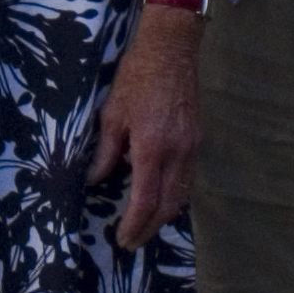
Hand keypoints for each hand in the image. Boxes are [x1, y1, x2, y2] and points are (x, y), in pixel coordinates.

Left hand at [92, 12, 201, 245]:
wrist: (171, 50)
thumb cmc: (135, 77)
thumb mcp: (112, 113)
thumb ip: (105, 151)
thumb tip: (96, 179)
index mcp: (152, 147)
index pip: (145, 199)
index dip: (134, 224)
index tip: (123, 239)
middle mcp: (177, 153)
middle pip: (168, 205)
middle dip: (150, 228)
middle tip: (132, 242)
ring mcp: (191, 148)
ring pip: (182, 195)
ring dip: (164, 215)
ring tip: (144, 226)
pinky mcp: (197, 140)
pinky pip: (187, 179)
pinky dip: (174, 196)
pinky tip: (160, 198)